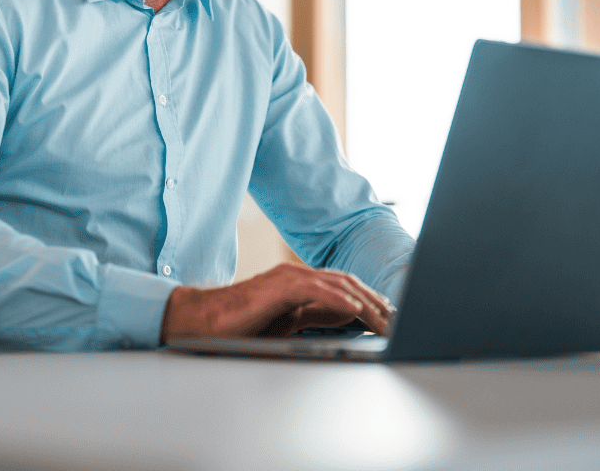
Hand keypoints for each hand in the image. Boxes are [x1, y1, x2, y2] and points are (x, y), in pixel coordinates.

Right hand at [159, 263, 394, 342]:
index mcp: (298, 282)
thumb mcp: (284, 322)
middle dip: (374, 300)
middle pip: (347, 283)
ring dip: (365, 301)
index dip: (368, 299)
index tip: (388, 315)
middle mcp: (296, 274)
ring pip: (338, 284)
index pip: (343, 286)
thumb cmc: (238, 325)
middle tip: (396, 318)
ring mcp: (289, 277)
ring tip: (385, 318)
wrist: (203, 321)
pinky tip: (357, 310)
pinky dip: (341, 299)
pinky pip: (318, 290)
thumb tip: (345, 320)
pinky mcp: (280, 287)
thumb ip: (313, 316)